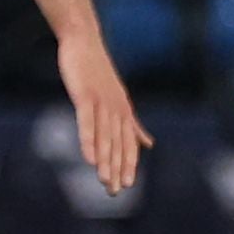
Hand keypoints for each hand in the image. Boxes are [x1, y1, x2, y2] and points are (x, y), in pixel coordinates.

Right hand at [59, 31, 152, 194]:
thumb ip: (132, 124)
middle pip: (119, 144)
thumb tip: (149, 144)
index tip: (127, 185)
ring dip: (105, 161)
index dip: (128, 164)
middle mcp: (117, 109)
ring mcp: (102, 102)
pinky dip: (89, 141)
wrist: (84, 41)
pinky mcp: (86, 96)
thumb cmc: (97, 71)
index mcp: (124, 111)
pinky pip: (88, 122)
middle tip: (115, 191)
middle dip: (118, 168)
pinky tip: (89, 159)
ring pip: (106, 137)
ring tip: (105, 181)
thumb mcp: (118, 99)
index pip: (128, 143)